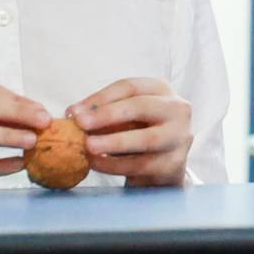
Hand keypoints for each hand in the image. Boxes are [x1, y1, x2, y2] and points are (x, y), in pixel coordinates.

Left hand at [69, 78, 192, 186]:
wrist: (164, 167)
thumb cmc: (139, 133)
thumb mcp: (126, 116)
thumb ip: (103, 112)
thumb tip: (74, 114)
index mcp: (162, 90)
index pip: (129, 87)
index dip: (100, 98)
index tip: (74, 111)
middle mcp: (177, 109)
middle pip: (141, 106)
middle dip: (107, 115)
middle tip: (80, 124)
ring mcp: (179, 137)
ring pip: (146, 138)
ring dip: (113, 142)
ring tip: (87, 146)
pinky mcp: (175, 164)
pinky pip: (142, 164)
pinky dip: (115, 165)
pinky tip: (96, 163)